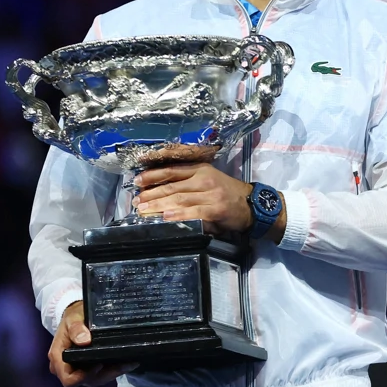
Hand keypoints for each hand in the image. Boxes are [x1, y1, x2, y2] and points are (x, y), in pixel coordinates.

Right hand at [48, 302, 136, 386]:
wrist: (77, 316)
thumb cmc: (73, 317)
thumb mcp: (72, 318)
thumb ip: (76, 328)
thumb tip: (84, 341)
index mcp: (59, 358)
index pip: (68, 379)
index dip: (83, 377)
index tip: (99, 365)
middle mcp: (67, 367)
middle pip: (85, 381)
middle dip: (105, 375)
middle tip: (123, 364)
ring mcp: (78, 369)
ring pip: (96, 379)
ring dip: (113, 373)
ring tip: (129, 363)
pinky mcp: (89, 367)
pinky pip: (101, 374)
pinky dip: (114, 370)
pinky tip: (128, 363)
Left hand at [134, 163, 253, 234]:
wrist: (251, 204)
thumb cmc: (227, 193)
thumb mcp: (209, 180)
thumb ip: (188, 183)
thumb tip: (160, 192)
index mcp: (200, 169)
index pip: (171, 171)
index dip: (152, 176)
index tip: (137, 182)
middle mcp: (204, 179)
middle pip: (172, 186)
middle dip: (151, 194)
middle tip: (136, 202)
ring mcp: (211, 194)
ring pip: (179, 199)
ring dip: (159, 205)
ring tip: (144, 211)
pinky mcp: (215, 209)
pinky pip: (193, 212)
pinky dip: (178, 215)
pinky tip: (166, 217)